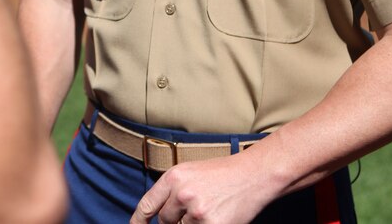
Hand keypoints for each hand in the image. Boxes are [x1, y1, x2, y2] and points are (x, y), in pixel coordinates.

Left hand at [131, 155, 274, 223]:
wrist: (253, 174)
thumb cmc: (222, 173)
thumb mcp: (190, 173)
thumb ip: (172, 191)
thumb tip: (159, 214)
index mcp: (173, 177)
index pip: (147, 205)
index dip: (138, 221)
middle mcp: (182, 193)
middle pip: (164, 221)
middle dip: (174, 221)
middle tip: (194, 209)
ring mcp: (197, 211)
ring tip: (211, 207)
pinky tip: (217, 216)